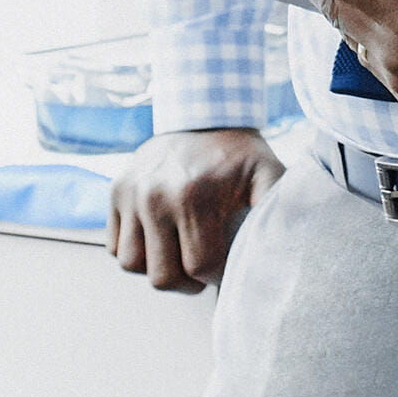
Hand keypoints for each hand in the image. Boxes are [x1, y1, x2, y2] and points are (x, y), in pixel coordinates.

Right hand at [111, 125, 276, 292]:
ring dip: (156, 269)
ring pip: (131, 265)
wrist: (202, 113)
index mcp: (194, 197)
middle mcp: (155, 197)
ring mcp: (131, 194)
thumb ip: (282, 211)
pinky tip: (160, 242)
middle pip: (161, 276)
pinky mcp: (116, 191)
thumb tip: (283, 252)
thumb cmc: (240, 155)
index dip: (216, 278)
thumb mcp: (269, 175)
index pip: (199, 268)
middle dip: (186, 283)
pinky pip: (114, 246)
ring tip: (178, 258)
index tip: (226, 267)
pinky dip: (135, 253)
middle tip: (201, 271)